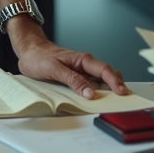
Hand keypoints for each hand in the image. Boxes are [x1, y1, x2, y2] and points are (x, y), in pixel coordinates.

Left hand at [8, 20, 126, 98]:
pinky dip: (97, 91)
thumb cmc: (39, 57)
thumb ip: (72, 80)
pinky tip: (98, 99)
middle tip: (124, 100)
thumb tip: (90, 92)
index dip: (115, 81)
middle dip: (117, 86)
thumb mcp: (53, 69)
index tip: (121, 92)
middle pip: (107, 75)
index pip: (104, 70)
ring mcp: (81, 71)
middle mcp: (85, 65)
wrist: (28, 51)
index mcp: (82, 60)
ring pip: (101, 80)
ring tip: (115, 101)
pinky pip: (91, 84)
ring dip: (108, 89)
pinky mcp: (76, 76)